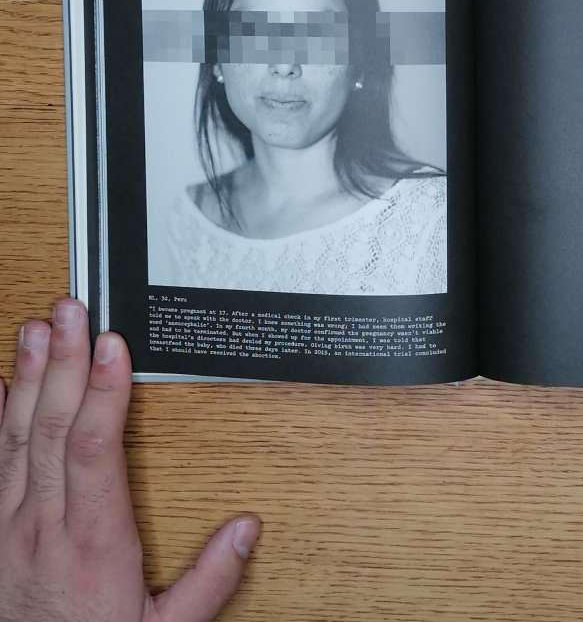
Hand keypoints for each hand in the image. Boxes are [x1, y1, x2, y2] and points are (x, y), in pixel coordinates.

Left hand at [0, 299, 258, 621]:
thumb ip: (209, 582)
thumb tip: (246, 529)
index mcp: (92, 544)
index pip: (95, 451)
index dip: (104, 393)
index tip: (113, 346)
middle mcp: (42, 527)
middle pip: (52, 430)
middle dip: (65, 363)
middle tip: (70, 312)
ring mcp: (8, 527)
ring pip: (17, 438)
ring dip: (29, 378)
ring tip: (37, 330)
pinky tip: (3, 384)